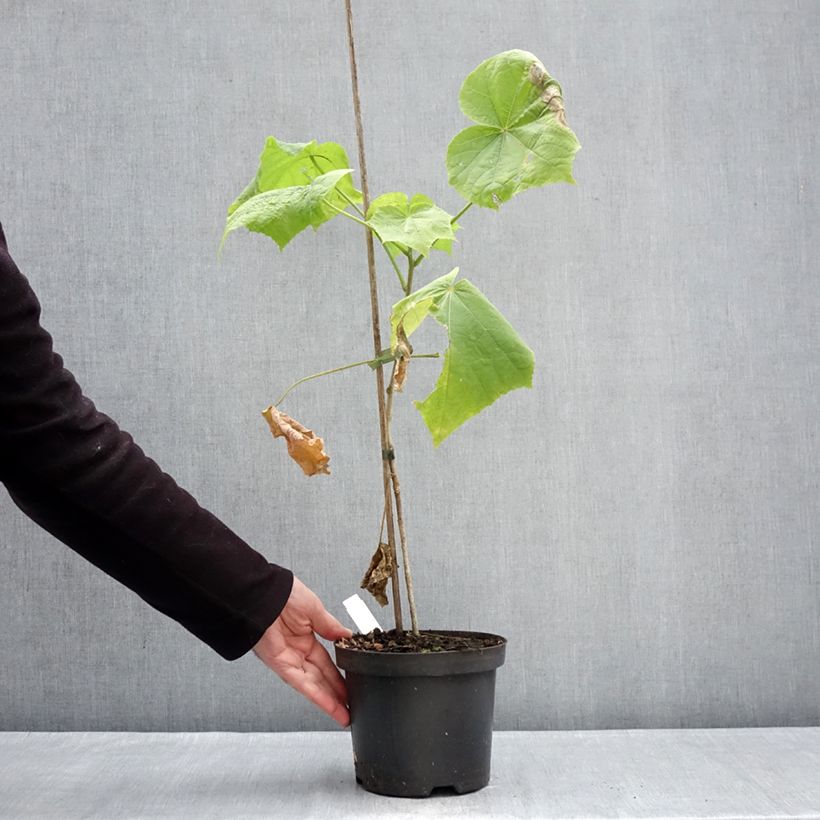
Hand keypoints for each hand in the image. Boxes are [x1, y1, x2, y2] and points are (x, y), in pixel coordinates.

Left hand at [253, 576, 351, 726]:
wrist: (262, 593)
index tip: (352, 683)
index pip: (326, 661)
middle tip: (352, 705)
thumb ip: (331, 627)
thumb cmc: (283, 593)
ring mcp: (288, 659)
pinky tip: (330, 706)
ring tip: (345, 713)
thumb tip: (347, 636)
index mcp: (305, 636)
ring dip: (329, 700)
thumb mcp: (315, 609)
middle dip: (337, 692)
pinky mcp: (280, 665)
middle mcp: (297, 650)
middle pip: (321, 676)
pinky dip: (317, 696)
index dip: (339, 674)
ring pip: (313, 685)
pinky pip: (301, 684)